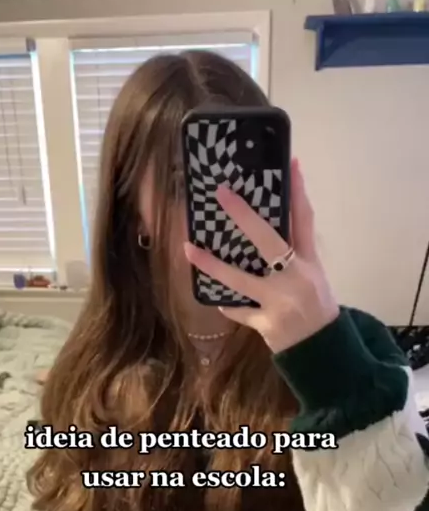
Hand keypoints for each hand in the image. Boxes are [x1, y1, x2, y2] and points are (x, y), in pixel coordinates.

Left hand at [183, 160, 339, 354]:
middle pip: (269, 241)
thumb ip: (296, 246)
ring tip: (189, 249)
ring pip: (241, 279)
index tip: (290, 164)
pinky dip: (227, 302)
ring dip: (212, 264)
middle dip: (245, 217)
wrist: (321, 347)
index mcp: (309, 261)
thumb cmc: (316, 304)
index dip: (296, 192)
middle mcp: (295, 277)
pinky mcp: (266, 323)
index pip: (304, 220)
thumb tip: (279, 213)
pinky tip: (213, 295)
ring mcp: (279, 301)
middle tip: (222, 194)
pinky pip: (239, 310)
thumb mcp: (313, 272)